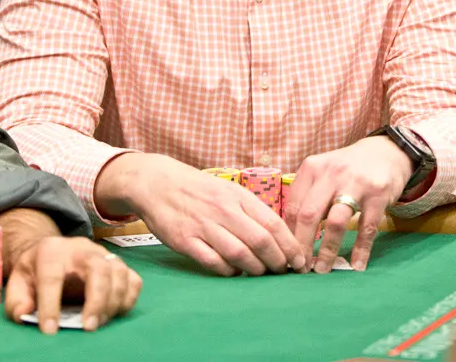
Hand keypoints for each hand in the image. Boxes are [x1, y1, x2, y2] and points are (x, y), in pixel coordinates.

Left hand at [4, 236, 141, 333]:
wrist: (53, 252)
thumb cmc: (35, 271)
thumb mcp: (17, 281)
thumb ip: (16, 300)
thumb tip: (25, 313)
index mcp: (51, 251)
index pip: (52, 276)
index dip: (51, 305)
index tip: (50, 330)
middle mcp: (81, 248)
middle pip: (98, 268)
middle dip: (96, 299)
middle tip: (88, 327)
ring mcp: (103, 255)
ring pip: (119, 273)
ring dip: (113, 301)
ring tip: (98, 323)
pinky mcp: (118, 266)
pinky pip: (133, 280)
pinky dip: (128, 298)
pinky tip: (115, 312)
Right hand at [96, 153, 304, 276]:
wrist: (156, 182)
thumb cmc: (197, 189)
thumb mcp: (228, 190)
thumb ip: (250, 210)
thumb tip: (277, 236)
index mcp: (238, 196)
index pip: (272, 223)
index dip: (290, 245)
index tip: (299, 261)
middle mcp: (223, 210)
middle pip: (260, 241)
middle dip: (277, 261)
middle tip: (283, 271)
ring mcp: (204, 225)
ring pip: (239, 253)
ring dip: (255, 268)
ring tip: (260, 274)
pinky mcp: (185, 240)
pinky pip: (212, 261)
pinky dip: (227, 271)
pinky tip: (233, 272)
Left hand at [284, 136, 412, 273]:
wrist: (385, 152)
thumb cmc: (346, 169)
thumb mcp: (322, 172)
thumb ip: (307, 196)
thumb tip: (290, 235)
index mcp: (312, 168)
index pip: (292, 206)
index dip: (287, 235)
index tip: (287, 255)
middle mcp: (331, 173)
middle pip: (309, 215)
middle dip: (302, 246)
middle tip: (299, 268)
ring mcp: (356, 183)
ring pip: (335, 222)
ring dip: (327, 251)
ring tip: (321, 270)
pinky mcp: (378, 194)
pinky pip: (367, 227)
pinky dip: (360, 250)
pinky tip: (356, 265)